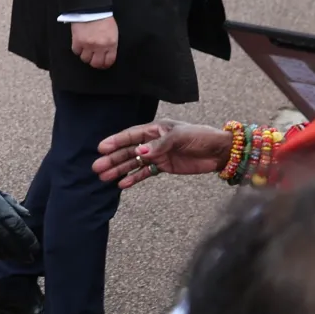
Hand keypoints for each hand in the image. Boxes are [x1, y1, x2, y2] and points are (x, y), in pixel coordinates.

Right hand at [0, 164, 39, 261]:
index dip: (28, 239)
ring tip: (19, 259)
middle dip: (22, 251)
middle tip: (31, 258)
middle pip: (10, 241)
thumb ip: (11, 204)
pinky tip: (2, 257)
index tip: (36, 247)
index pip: (17, 227)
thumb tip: (27, 215)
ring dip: (10, 256)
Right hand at [71, 17, 117, 69]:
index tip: (103, 64)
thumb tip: (107, 53)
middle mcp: (100, 46)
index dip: (105, 64)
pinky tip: (80, 45)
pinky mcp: (78, 41)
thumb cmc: (103, 17)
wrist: (92, 8)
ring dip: (86, 56)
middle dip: (95, 62)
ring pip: (85, 59)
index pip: (109, 61)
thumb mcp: (113, 31)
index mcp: (111, 43)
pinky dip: (78, 49)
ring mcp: (88, 45)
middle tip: (93, 59)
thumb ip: (110, 43)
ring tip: (86, 50)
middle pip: (96, 63)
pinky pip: (76, 51)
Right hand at [93, 119, 232, 188]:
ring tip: (104, 177)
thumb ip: (158, 146)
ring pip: (134, 163)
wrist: (218, 151)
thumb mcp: (179, 138)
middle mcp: (153, 141)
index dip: (116, 141)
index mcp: (156, 129)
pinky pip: (146, 173)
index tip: (101, 148)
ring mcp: (158, 155)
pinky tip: (122, 185)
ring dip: (120, 169)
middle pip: (129, 151)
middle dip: (113, 159)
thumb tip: (139, 153)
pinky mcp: (164, 166)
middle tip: (96, 167)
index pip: (131, 135)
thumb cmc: (200, 137)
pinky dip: (134, 178)